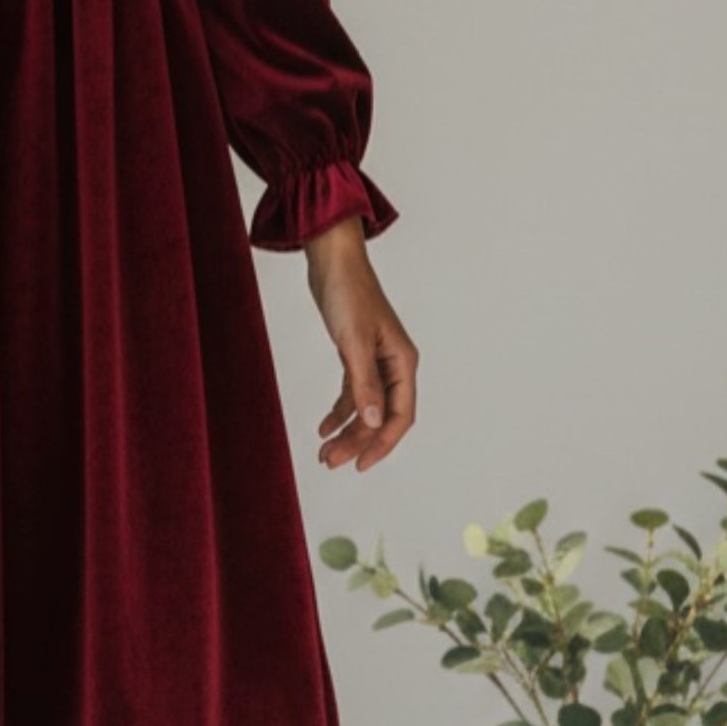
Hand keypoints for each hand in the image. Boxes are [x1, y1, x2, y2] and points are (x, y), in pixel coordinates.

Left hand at [303, 219, 416, 471]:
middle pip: (381, 416)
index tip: (360, 464)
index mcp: (402, 362)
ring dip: (347, 430)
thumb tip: (374, 422)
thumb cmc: (347, 293)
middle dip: (358, 441)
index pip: (401, 415)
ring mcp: (375, 361)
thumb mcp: (353, 342)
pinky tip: (323, 426)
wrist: (332, 260)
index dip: (382, 443)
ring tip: (324, 451)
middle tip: (330, 461)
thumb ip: (363, 383)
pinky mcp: (356, 355)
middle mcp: (393, 364)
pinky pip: (352, 393)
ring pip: (366, 407)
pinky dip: (340, 411)